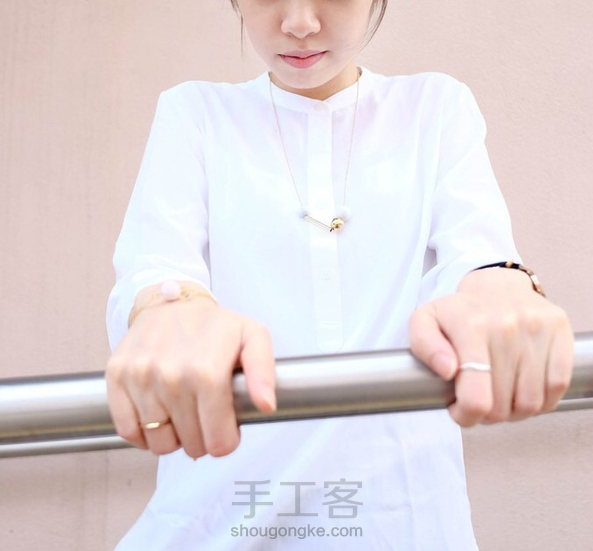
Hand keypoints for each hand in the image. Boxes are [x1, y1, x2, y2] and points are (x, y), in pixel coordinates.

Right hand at [106, 298, 276, 458]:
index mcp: (207, 371)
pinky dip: (144, 434)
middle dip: (202, 438)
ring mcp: (140, 377)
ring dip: (174, 436)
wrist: (171, 302)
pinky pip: (128, 430)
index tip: (225, 429)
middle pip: (191, 444)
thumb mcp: (252, 337)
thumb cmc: (214, 325)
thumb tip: (266, 404)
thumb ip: (264, 372)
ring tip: (183, 413)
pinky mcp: (117, 376)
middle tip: (205, 415)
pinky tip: (159, 415)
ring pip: (160, 444)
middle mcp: (170, 376)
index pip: (218, 440)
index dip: (225, 441)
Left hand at [408, 267, 573, 426]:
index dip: (467, 415)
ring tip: (499, 396)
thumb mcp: (424, 321)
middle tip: (478, 400)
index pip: (476, 396)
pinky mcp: (559, 330)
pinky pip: (557, 386)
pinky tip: (523, 390)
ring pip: (531, 402)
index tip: (459, 411)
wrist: (496, 286)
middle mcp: (507, 325)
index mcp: (471, 325)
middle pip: (502, 405)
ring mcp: (537, 327)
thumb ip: (424, 346)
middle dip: (487, 413)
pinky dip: (542, 400)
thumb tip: (446, 369)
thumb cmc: (458, 313)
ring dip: (514, 410)